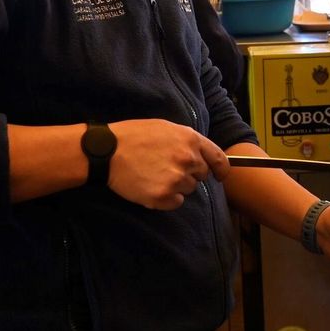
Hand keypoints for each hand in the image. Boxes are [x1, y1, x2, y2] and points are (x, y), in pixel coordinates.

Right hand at [104, 120, 227, 210]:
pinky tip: (151, 186)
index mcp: (190, 139)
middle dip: (189, 174)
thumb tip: (200, 154)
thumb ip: (186, 141)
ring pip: (188, 189)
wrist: (108, 151)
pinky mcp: (163, 196)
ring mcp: (177, 179)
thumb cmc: (133, 136)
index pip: (218, 158)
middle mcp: (188, 159)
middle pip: (201, 175)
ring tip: (154, 175)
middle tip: (166, 168)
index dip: (221, 169)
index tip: (220, 175)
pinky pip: (176, 202)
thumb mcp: (165, 128)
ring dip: (176, 186)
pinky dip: (166, 198)